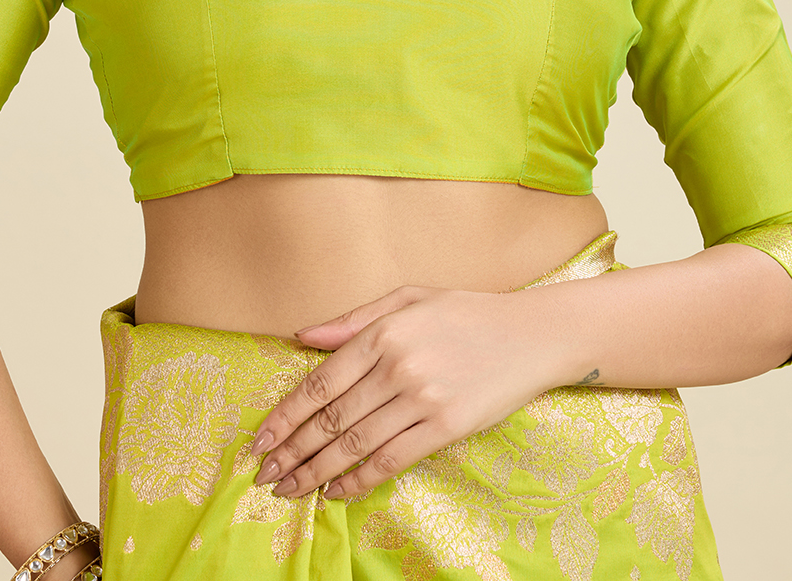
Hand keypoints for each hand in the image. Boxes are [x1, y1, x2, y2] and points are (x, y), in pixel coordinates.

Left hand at [249, 284, 570, 499]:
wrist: (531, 334)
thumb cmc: (467, 313)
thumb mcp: (408, 298)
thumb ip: (354, 319)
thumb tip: (303, 335)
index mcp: (383, 332)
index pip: (320, 381)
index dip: (286, 415)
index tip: (260, 439)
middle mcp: (397, 365)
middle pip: (332, 418)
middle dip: (292, 451)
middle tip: (265, 475)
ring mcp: (423, 398)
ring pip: (356, 444)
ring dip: (317, 472)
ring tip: (290, 489)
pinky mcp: (447, 426)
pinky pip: (392, 459)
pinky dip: (360, 480)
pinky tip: (337, 492)